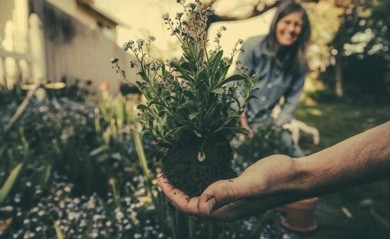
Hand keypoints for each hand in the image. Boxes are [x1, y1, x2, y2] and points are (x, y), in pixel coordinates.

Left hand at [157, 155, 296, 220]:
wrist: (298, 175)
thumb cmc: (278, 179)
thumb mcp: (252, 184)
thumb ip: (227, 193)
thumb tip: (200, 206)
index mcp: (225, 211)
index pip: (189, 207)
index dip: (172, 194)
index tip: (160, 177)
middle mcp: (226, 209)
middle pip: (192, 204)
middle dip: (174, 191)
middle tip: (163, 173)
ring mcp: (232, 200)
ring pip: (201, 196)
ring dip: (186, 186)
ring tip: (175, 171)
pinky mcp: (238, 189)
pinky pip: (213, 188)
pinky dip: (200, 180)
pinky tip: (198, 169)